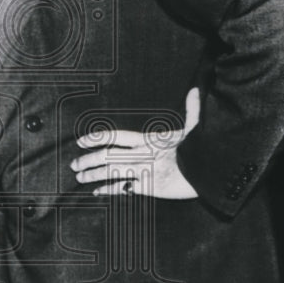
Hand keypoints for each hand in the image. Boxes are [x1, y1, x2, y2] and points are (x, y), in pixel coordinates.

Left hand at [70, 87, 200, 198]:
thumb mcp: (195, 128)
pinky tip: (97, 192)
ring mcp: (144, 171)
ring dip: (92, 175)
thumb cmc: (202, 150)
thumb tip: (195, 90)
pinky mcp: (149, 188)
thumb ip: (192, 109)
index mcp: (149, 140)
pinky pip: (124, 189)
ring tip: (79, 177)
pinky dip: (108, 190)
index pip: (116, 136)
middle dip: (88, 160)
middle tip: (73, 164)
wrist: (210, 172)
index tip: (81, 141)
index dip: (96, 138)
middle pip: (108, 156)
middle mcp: (142, 155)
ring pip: (111, 172)